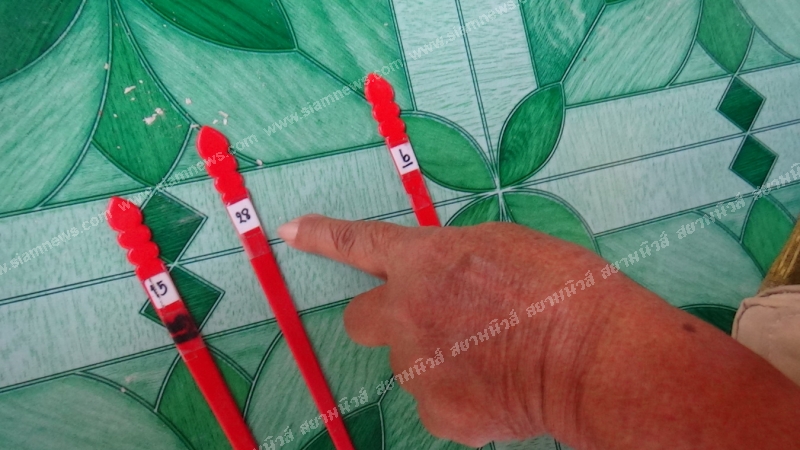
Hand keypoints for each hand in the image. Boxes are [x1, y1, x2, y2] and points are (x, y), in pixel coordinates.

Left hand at [277, 215, 628, 445]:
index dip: (323, 235)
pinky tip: (500, 389)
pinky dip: (462, 398)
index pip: (359, 243)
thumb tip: (440, 278)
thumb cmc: (561, 288)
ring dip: (436, 360)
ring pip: (410, 364)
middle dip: (385, 318)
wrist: (592, 356)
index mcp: (424, 261)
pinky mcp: (439, 415)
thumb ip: (452, 259)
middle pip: (360, 319)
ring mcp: (417, 369)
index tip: (292, 230)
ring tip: (493, 357)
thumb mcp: (502, 246)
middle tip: (432, 322)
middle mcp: (406, 314)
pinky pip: (438, 403)